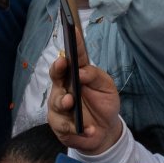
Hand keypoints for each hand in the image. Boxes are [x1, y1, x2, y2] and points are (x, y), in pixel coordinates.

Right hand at [47, 33, 122, 154]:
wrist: (105, 132)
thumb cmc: (104, 104)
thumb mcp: (107, 88)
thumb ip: (96, 77)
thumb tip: (82, 72)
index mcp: (78, 74)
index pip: (75, 57)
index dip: (73, 44)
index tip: (73, 31)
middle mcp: (65, 87)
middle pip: (56, 75)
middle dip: (57, 69)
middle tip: (62, 64)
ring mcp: (59, 105)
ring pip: (56, 101)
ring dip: (63, 101)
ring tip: (71, 102)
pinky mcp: (58, 124)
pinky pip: (62, 125)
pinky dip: (76, 128)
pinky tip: (88, 130)